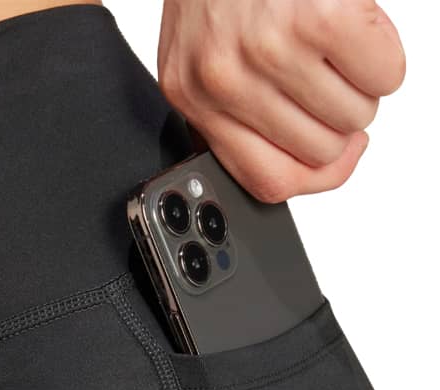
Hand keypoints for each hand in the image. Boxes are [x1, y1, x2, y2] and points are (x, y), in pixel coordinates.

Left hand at [157, 0, 405, 201]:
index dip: (315, 177)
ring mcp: (272, 50)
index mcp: (194, 97)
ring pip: (355, 116)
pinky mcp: (321, 17)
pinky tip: (358, 29)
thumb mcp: (202, 52)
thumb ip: (233, 110)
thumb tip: (305, 160)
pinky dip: (384, 55)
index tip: (335, 156)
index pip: (267, 181)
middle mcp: (225, 81)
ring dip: (362, 85)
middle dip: (340, 117)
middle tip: (330, 77)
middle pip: (321, 151)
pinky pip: (385, 74)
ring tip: (338, 47)